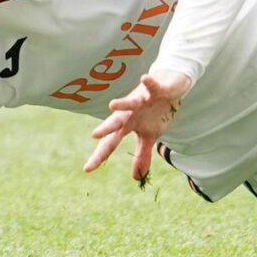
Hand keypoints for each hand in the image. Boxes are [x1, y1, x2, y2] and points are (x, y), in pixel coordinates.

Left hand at [85, 68, 189, 182]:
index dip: (100, 155)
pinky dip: (149, 83)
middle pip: (116, 123)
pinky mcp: (154, 89)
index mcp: (127, 125)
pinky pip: (151, 86)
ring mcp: (141, 99)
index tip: (87, 169)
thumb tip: (136, 178)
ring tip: (112, 104)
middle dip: (106, 129)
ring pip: (130, 102)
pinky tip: (144, 79)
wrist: (169, 87)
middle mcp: (130, 112)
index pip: (111, 143)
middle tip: (94, 135)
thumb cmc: (156, 112)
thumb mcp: (150, 136)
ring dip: (122, 104)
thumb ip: (142, 155)